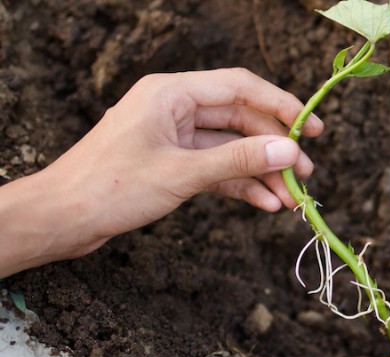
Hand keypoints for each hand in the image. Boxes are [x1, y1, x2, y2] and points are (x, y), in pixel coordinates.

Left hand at [0, 68, 321, 276]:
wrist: (62, 218)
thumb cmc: (110, 188)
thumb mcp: (182, 173)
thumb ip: (238, 160)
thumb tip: (289, 151)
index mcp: (172, 93)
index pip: (239, 87)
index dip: (280, 105)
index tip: (311, 129)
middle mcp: (175, 109)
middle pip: (240, 119)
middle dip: (274, 148)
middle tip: (306, 173)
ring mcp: (174, 137)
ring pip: (231, 148)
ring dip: (261, 172)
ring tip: (291, 197)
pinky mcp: (172, 163)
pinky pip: (216, 168)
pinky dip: (240, 185)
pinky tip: (265, 204)